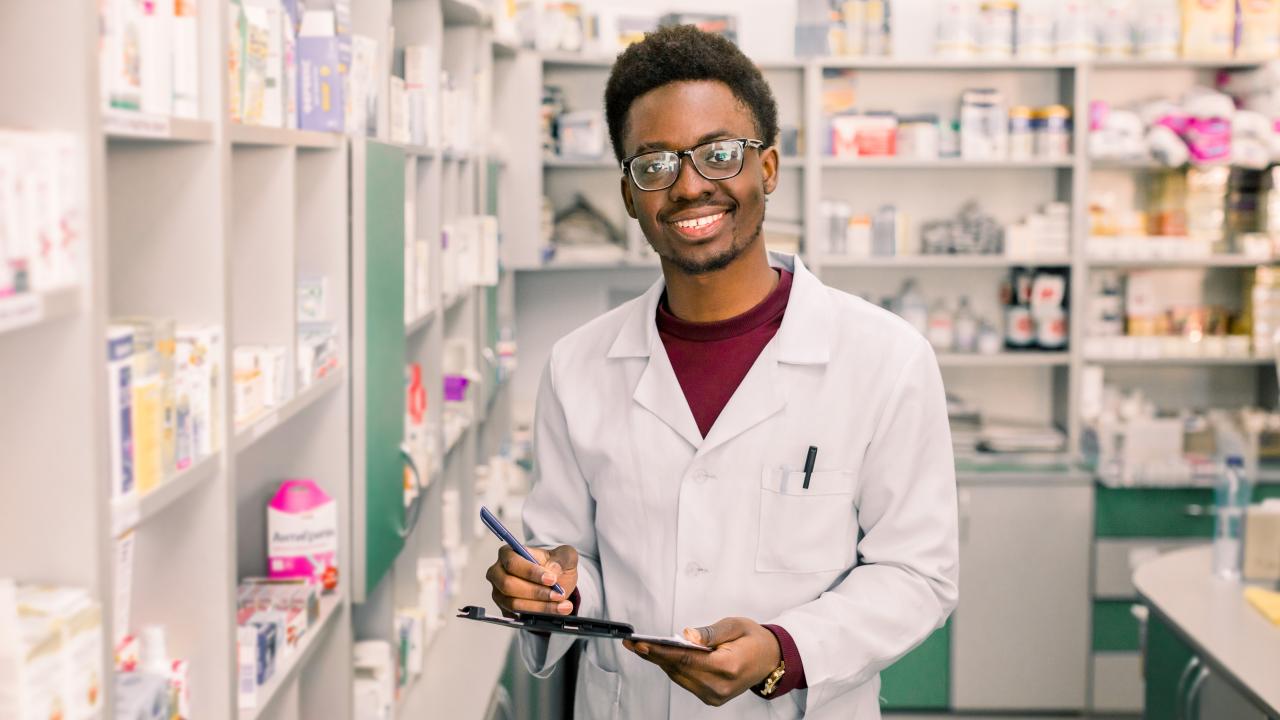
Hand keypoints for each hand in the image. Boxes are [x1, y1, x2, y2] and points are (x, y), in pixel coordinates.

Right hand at [485, 544, 578, 615]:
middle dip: (535, 592)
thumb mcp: (565, 556)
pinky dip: (539, 615)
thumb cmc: (555, 565)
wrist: (555, 583)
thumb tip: (552, 569)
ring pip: (514, 603)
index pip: (513, 563)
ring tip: (563, 605)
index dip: (531, 572)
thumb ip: (562, 558)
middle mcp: (498, 572)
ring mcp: (499, 592)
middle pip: (509, 585)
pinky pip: (518, 615)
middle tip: (558, 594)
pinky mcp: (505, 608)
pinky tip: (557, 611)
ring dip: (540, 606)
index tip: (551, 579)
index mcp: (508, 553)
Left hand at [623, 617, 780, 706]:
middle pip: (678, 670)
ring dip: (661, 662)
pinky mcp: (712, 697)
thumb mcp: (735, 625)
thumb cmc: (754, 640)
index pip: (686, 659)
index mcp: (727, 668)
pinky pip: (685, 681)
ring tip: (642, 647)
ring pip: (679, 677)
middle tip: (632, 643)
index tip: (640, 644)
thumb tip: (686, 635)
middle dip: (654, 655)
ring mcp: (715, 695)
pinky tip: (662, 656)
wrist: (771, 659)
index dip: (660, 652)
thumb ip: (709, 632)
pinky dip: (673, 668)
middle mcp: (719, 687)